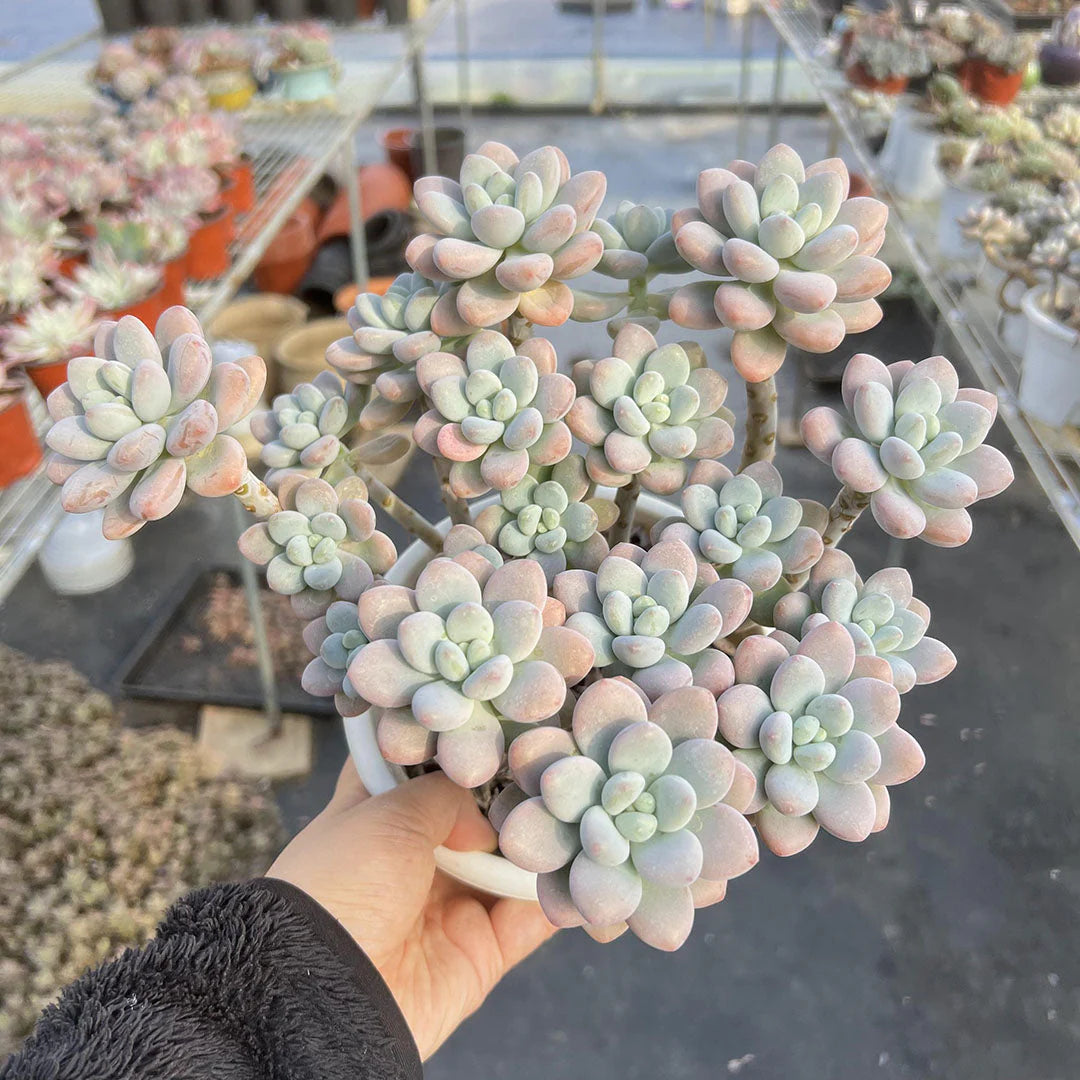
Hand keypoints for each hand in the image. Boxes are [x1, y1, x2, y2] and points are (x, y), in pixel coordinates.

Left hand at [268, 762, 556, 1058]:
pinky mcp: (478, 952)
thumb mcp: (390, 814)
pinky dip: (556, 899)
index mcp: (379, 815)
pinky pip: (528, 921)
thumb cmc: (343, 885)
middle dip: (513, 797)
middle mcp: (415, 856)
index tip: (502, 721)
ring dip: (539, 845)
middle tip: (551, 770)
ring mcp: (448, 905)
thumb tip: (486, 820)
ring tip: (572, 814)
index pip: (424, 769)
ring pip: (510, 865)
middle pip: (478, 816)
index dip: (459, 747)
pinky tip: (580, 868)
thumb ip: (447, 795)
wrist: (329, 989)